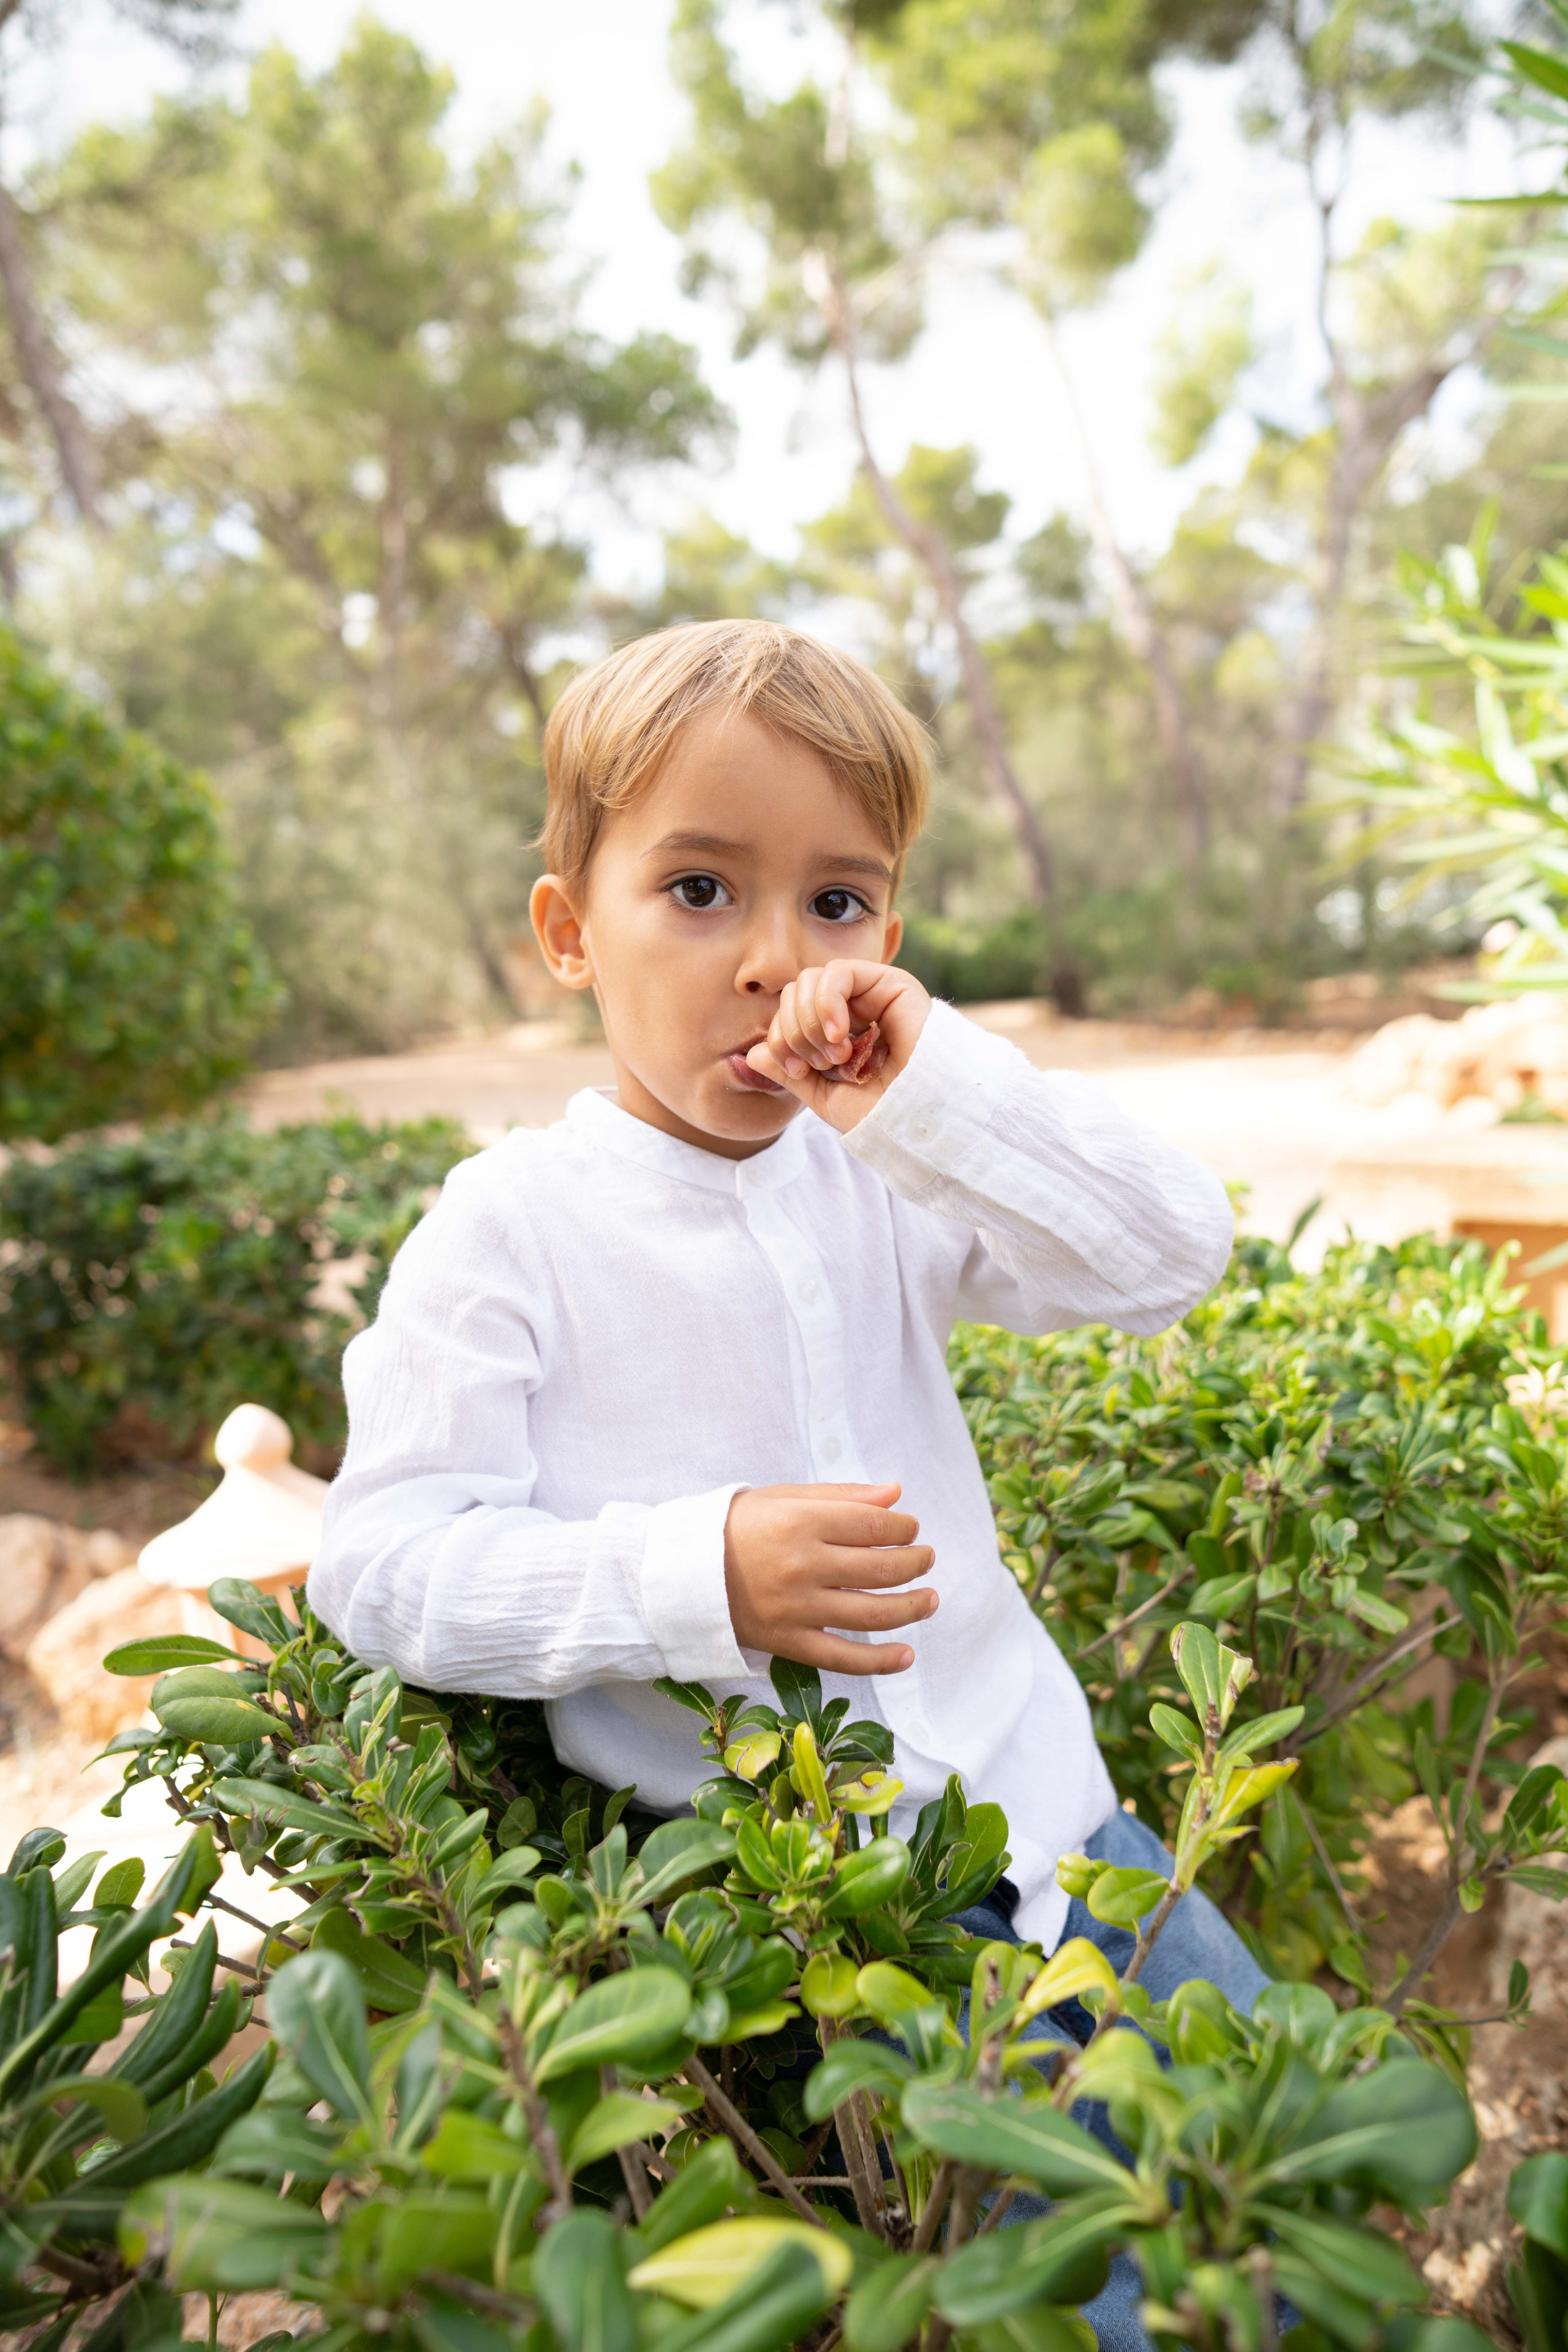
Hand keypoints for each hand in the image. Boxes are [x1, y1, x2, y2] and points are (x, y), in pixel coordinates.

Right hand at [723, 1481, 936, 1675]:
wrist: (682, 1573)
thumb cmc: (736, 1528)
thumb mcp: (783, 1498)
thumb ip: (841, 1496)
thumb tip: (895, 1494)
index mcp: (800, 1522)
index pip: (872, 1525)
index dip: (903, 1526)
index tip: (911, 1527)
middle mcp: (802, 1565)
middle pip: (880, 1567)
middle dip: (915, 1562)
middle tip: (926, 1558)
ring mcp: (796, 1608)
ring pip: (871, 1613)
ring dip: (912, 1608)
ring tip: (931, 1599)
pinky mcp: (787, 1642)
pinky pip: (842, 1658)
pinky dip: (880, 1661)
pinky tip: (907, 1655)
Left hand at [745, 959, 929, 1133]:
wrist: (923, 1116)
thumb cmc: (882, 1113)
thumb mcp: (825, 1097)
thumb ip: (790, 1075)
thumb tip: (752, 1053)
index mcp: (836, 1034)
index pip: (788, 1016)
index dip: (780, 1040)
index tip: (797, 1072)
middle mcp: (852, 1010)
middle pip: (794, 994)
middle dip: (794, 1032)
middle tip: (821, 1064)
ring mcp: (870, 994)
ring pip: (810, 980)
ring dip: (811, 1020)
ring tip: (836, 1053)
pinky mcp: (889, 982)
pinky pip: (838, 972)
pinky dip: (827, 1002)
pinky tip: (839, 1034)